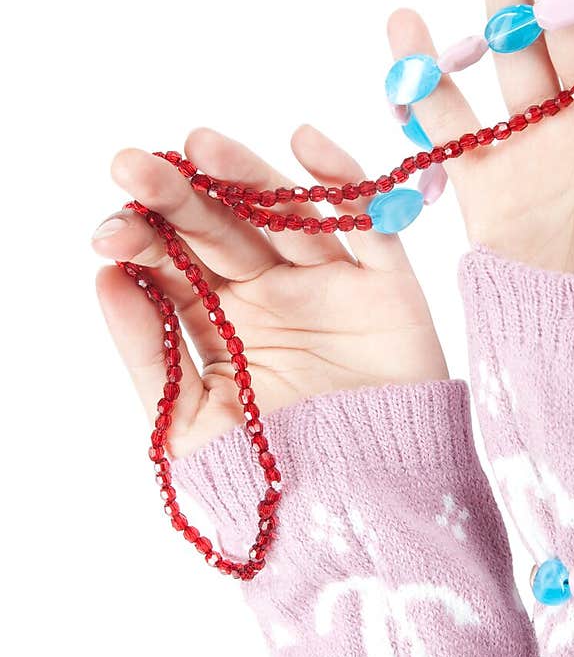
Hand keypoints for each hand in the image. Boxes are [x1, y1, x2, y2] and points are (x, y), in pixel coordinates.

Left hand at [94, 127, 446, 455]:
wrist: (367, 514)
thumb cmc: (278, 481)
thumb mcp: (192, 426)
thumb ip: (150, 355)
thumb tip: (104, 279)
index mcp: (222, 325)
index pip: (176, 267)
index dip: (142, 243)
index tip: (108, 233)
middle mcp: (271, 295)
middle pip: (220, 230)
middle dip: (176, 198)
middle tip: (133, 167)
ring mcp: (328, 286)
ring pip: (283, 215)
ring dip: (244, 176)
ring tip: (198, 146)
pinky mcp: (386, 287)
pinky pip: (367, 224)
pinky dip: (342, 182)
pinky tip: (303, 142)